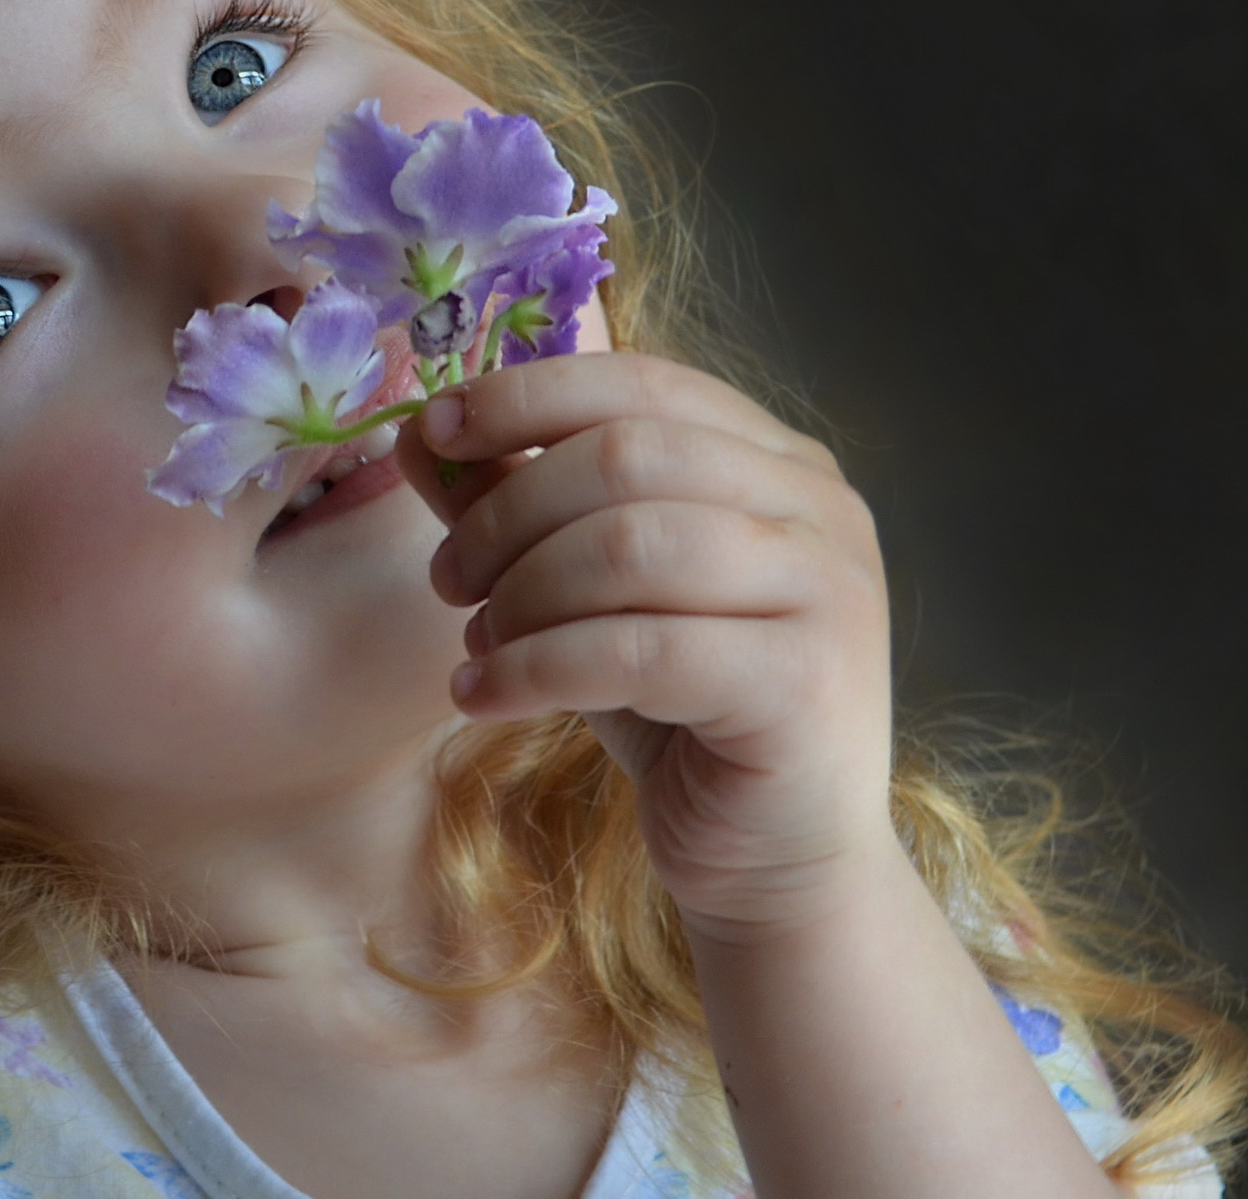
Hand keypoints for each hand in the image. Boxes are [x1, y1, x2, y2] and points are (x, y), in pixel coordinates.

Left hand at [398, 352, 896, 934]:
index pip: (642, 384)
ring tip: (477, 646)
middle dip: (509, 512)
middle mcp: (820, 507)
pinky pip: (638, 649)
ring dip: (522, 593)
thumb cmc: (683, 718)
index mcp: (779, 461)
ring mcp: (828, 591)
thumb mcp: (589, 597)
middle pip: (627, 455)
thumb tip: (419, 434)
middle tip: (450, 579)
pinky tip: (481, 697)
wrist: (778, 865)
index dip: (525, 398)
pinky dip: (536, 667)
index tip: (433, 433)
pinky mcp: (803, 683)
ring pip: (632, 545)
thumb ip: (519, 506)